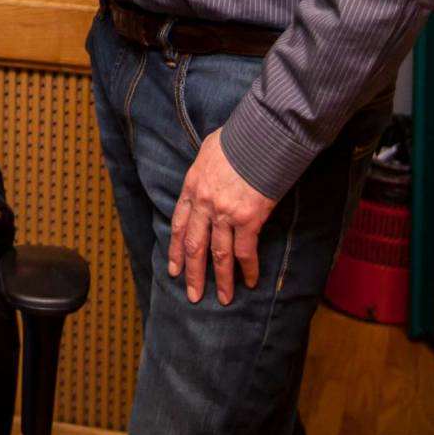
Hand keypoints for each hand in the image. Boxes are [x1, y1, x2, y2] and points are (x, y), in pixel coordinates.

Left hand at [167, 130, 277, 304]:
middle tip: (193, 295)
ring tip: (223, 299)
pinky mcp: (247, 219)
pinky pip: (245, 251)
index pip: (179, 224)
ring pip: (218, 255)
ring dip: (221, 280)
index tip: (174, 269)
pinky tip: (250, 282)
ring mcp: (224, 213)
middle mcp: (204, 204)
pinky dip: (248, 269)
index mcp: (192, 187)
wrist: (260, 135)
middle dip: (192, 274)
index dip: (176, 249)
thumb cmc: (238, 137)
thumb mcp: (210, 150)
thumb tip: (210, 173)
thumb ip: (206, 168)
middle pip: (194, 246)